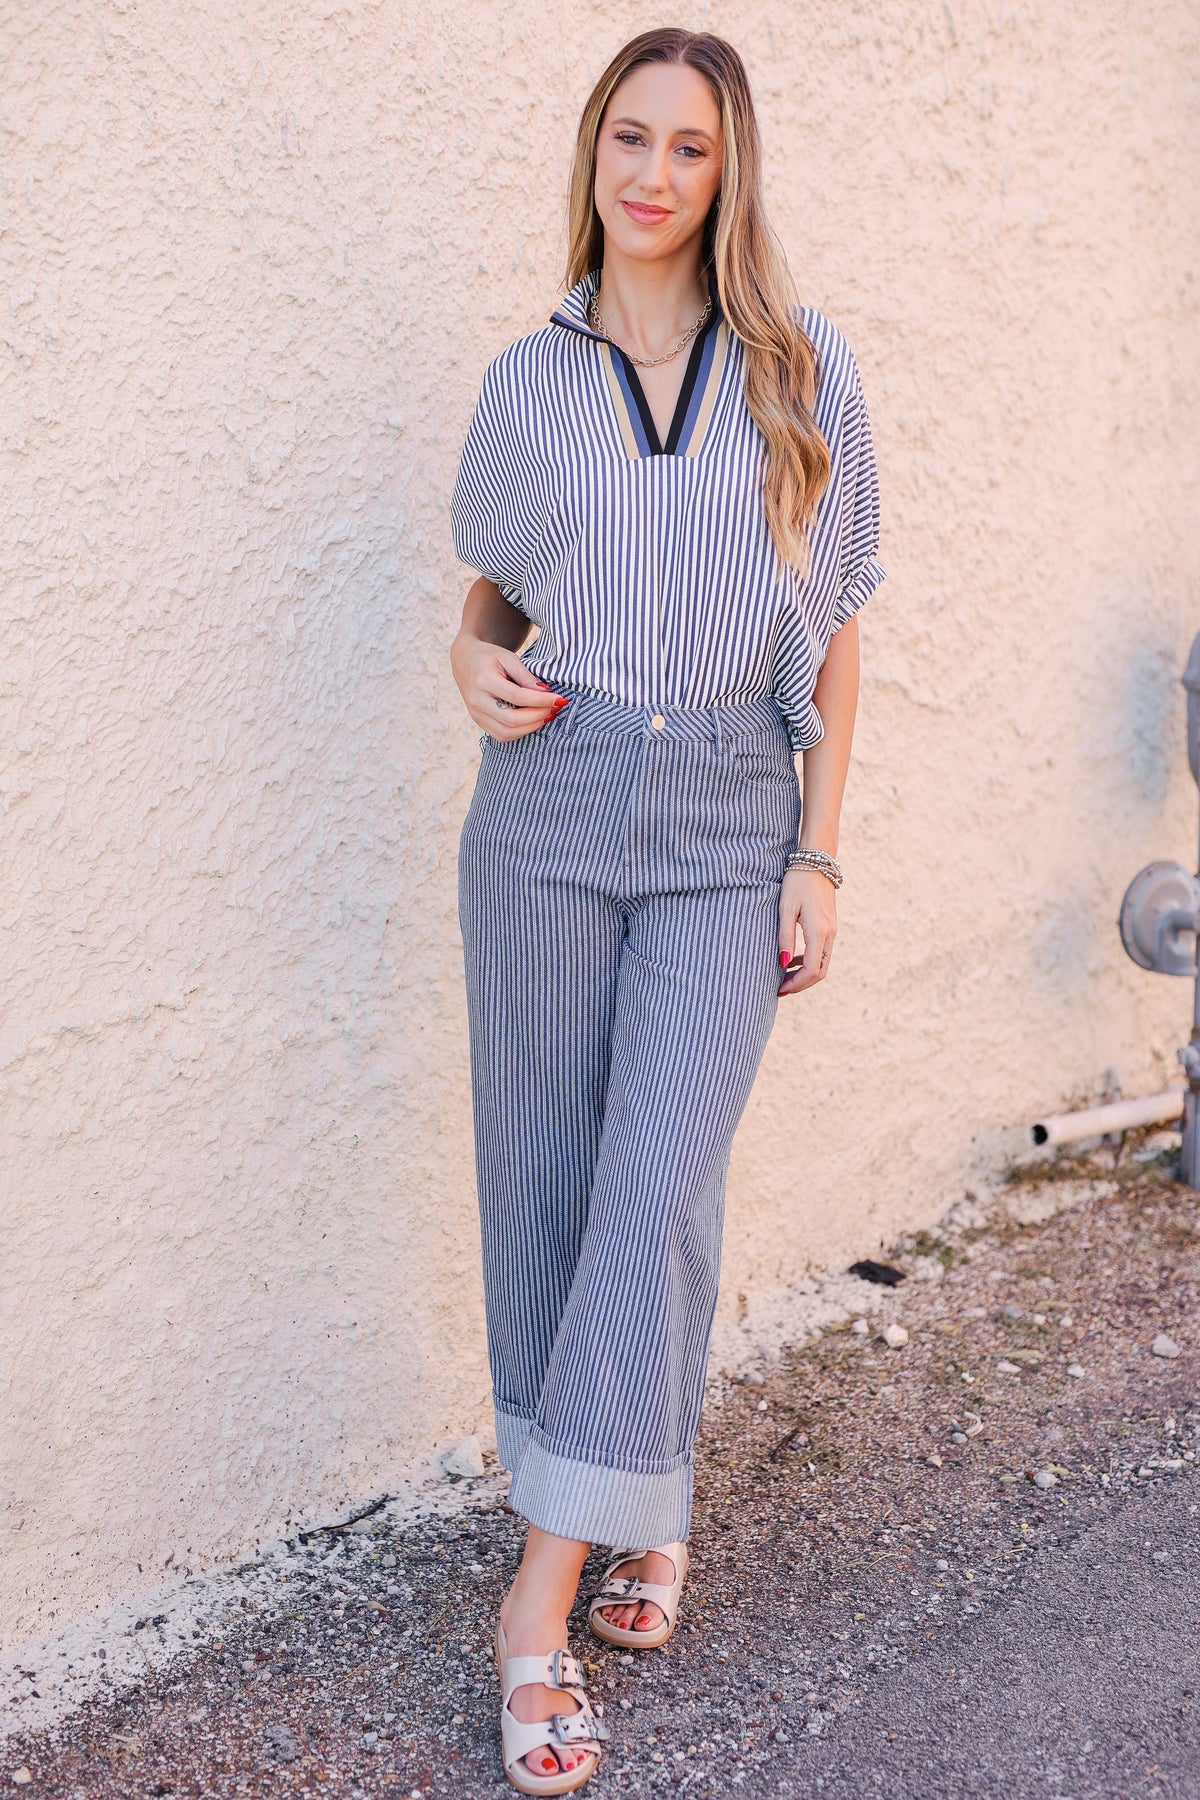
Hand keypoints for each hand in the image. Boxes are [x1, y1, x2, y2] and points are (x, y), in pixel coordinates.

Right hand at [450, 632, 566, 739]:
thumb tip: (545, 692)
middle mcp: (477, 700)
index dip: (541, 701)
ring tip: (545, 715)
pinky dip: (520, 731)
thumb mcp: (508, 657)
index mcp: (483, 680)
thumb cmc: (489, 657)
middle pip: (511, 719)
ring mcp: (475, 714)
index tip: (559, 699)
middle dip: (537, 716)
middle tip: (553, 708)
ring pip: (506, 732)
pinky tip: (531, 721)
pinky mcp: (478, 721)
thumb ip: (526, 676)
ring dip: (530, 727)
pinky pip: (501, 735)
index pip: (517, 697)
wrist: (465, 660)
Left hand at [777, 866, 837, 995]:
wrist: (816, 862)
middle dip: (801, 984)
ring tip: (783, 977)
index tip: (779, 989)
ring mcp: (832, 931)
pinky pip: (823, 952)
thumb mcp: (785, 909)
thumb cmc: (796, 882)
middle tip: (780, 989)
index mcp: (819, 931)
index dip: (796, 984)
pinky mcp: (830, 926)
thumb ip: (784, 937)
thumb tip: (783, 963)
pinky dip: (809, 962)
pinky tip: (792, 960)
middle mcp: (830, 934)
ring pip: (823, 964)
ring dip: (805, 974)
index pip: (812, 970)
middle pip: (820, 972)